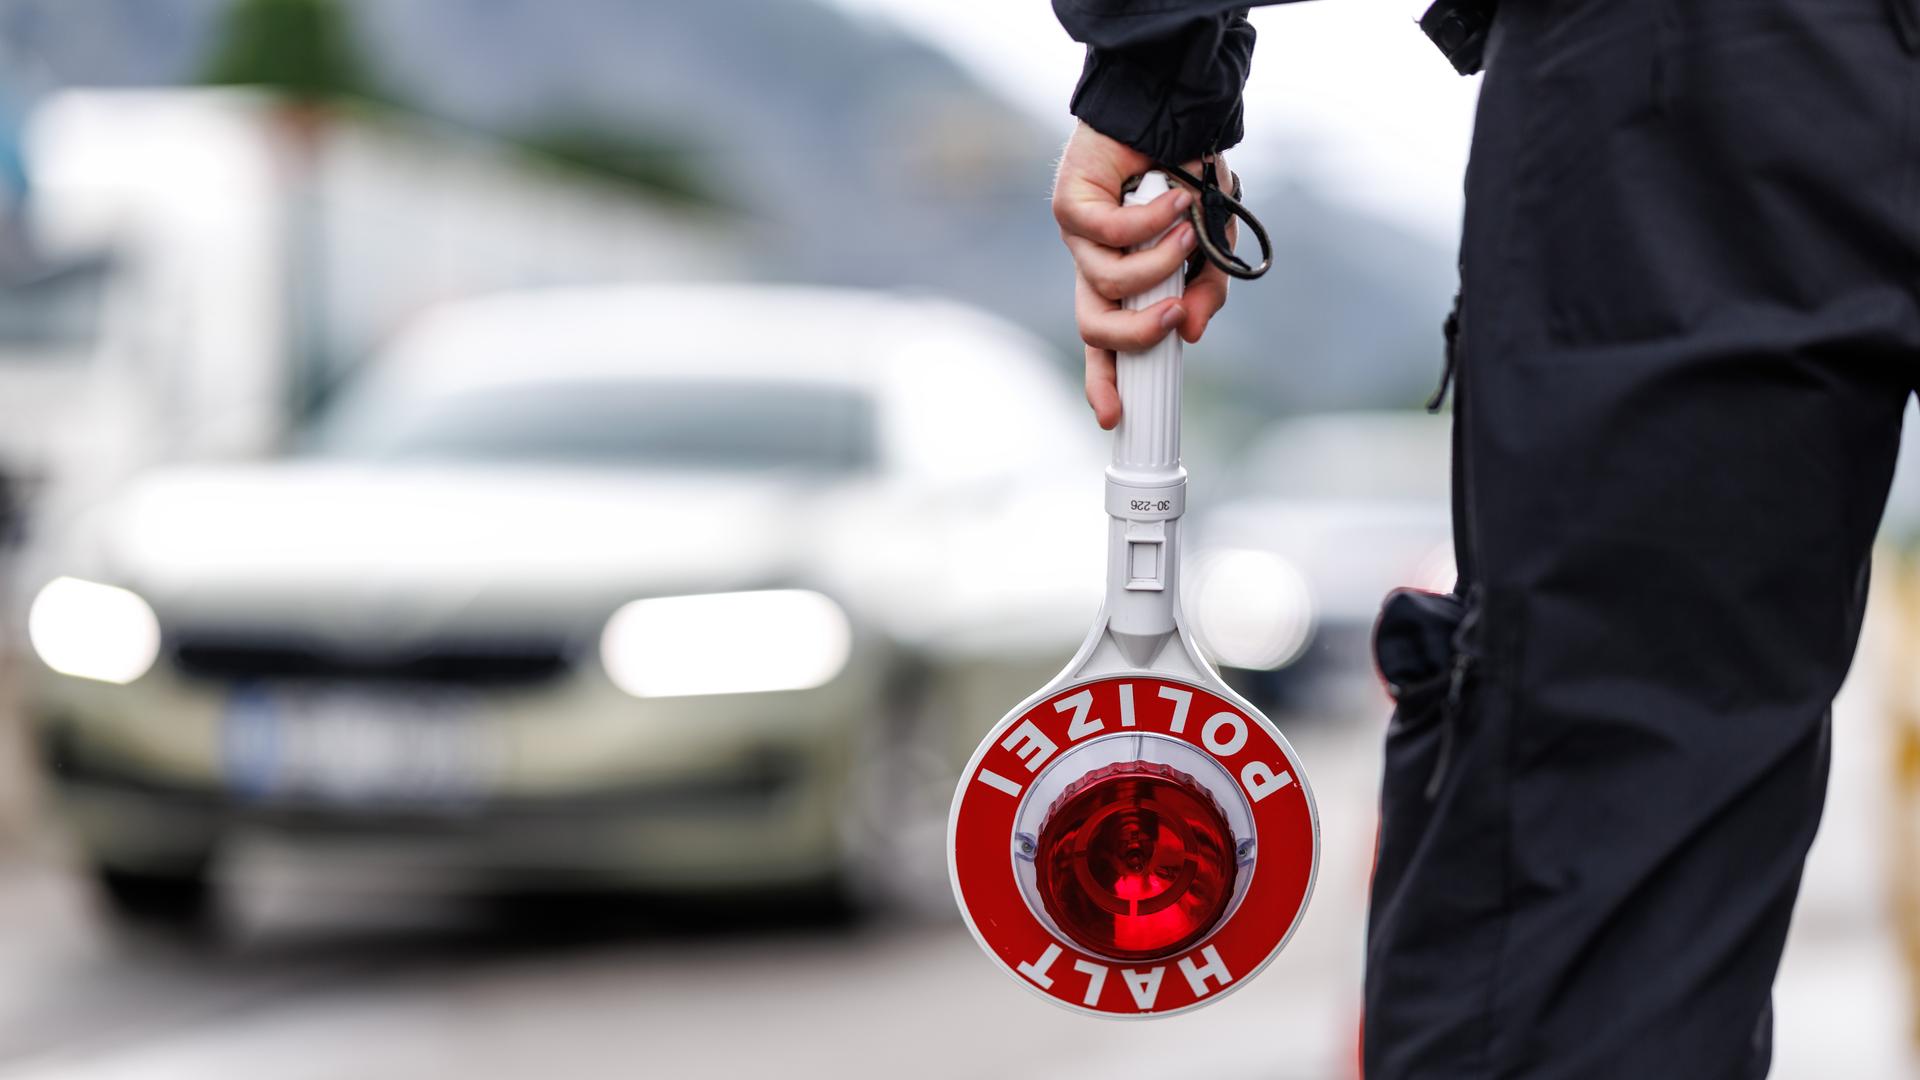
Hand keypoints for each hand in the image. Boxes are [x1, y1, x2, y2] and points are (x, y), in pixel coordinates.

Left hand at [1052, 122, 1236, 428]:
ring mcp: (1078, 237)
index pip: (1104, 343)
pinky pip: (1108, 235)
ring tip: (1188, 234)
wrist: (1175, 113)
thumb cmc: (1191, 178)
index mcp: (1123, 282)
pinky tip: (1175, 200)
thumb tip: (1190, 333)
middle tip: (1173, 318)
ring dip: (1158, 266)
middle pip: (1093, 327)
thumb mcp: (1215, 244)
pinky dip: (1151, 222)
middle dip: (1133, 335)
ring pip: (1106, 283)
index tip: (1114, 418)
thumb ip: (1208, 290)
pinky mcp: (1069, 204)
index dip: (1104, 380)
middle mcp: (1095, 265)